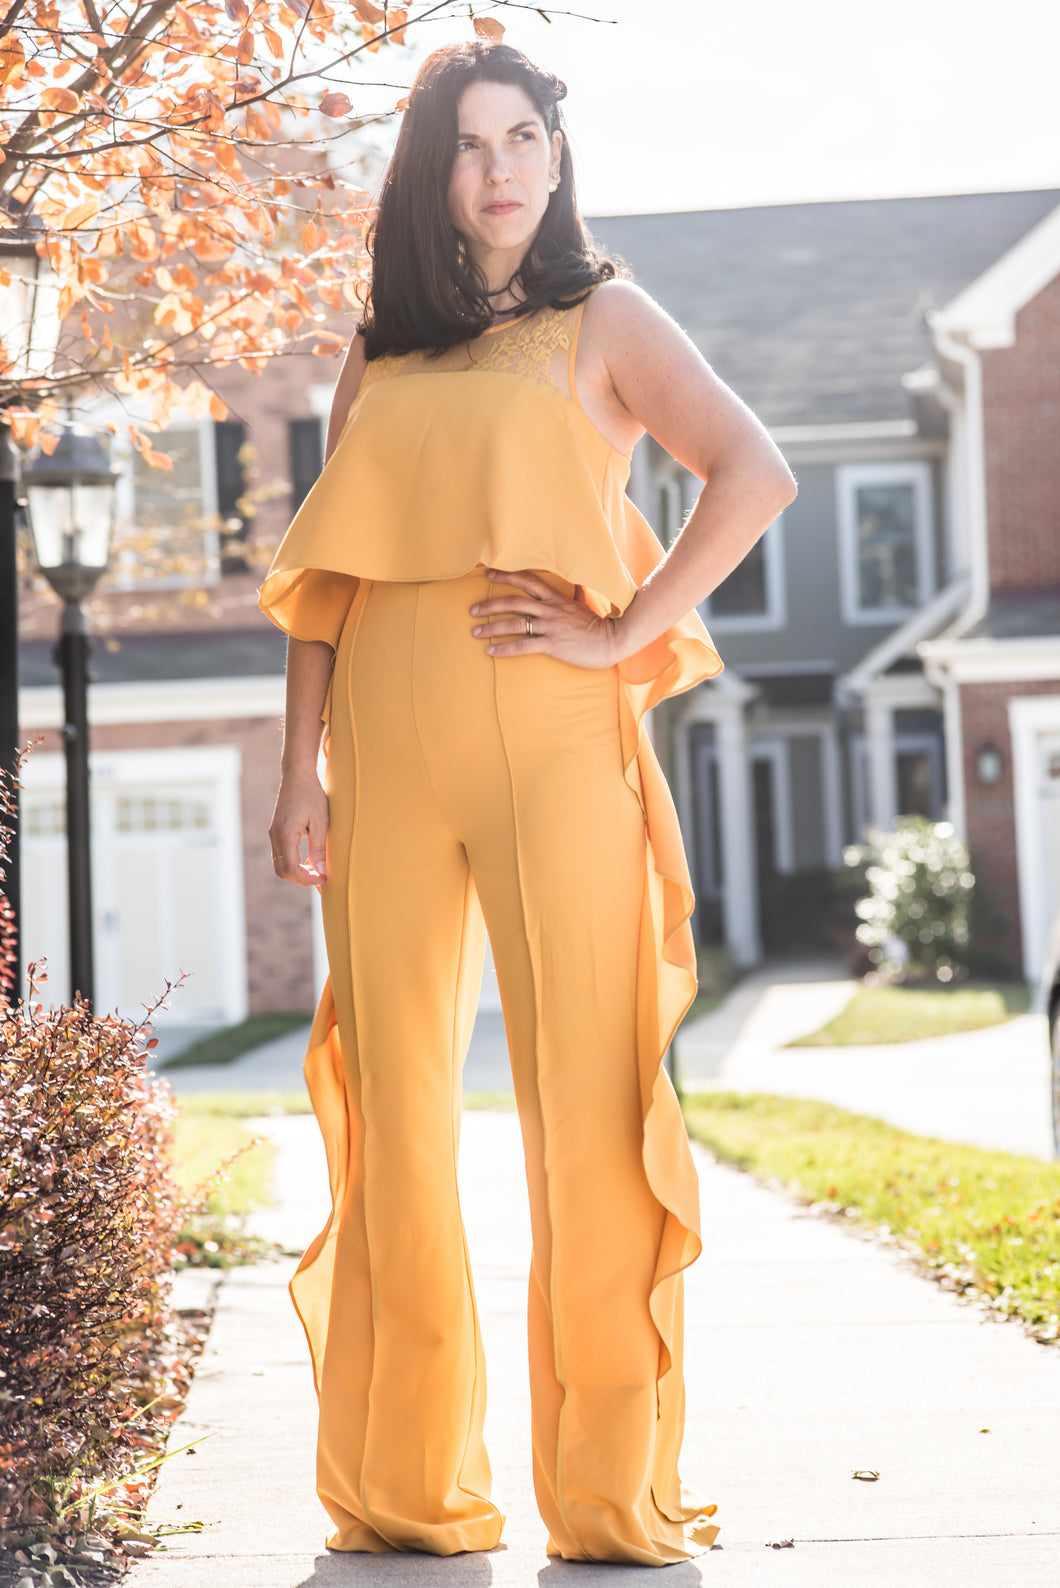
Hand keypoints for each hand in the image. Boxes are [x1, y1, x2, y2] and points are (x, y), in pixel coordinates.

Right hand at [269, 771, 327, 886]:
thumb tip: (322, 871)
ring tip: (316, 871)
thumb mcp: (321, 821)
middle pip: (282, 871)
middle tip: (321, 877)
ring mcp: (273, 834)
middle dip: (301, 879)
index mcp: (285, 834)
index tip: (324, 878)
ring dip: (296, 873)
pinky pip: (280, 856)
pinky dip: (292, 864)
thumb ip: (319, 847)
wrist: (297, 775)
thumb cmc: (311, 794)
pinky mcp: (275, 831)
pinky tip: (308, 861)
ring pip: (279, 865)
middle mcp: (275, 836)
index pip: (291, 868)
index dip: (307, 879)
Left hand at [470, 569, 619, 668]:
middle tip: (472, 609)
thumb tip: (574, 584)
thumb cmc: (598, 625)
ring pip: (514, 623)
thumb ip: (573, 595)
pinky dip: (504, 648)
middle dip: (490, 604)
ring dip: (491, 626)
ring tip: (475, 631)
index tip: (489, 574)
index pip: (528, 581)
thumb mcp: (584, 604)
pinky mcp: (552, 645)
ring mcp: (550, 627)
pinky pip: (523, 646)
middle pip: (514, 602)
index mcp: (556, 599)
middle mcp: (550, 610)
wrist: (613, 640)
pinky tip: (490, 651)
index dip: (507, 575)